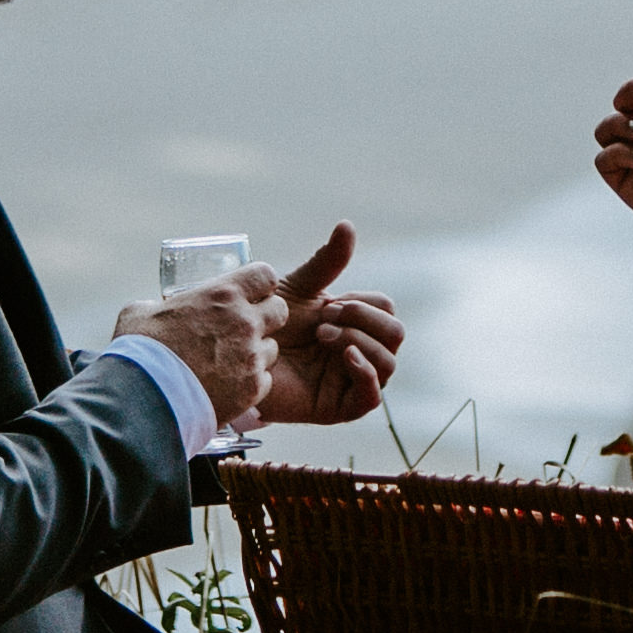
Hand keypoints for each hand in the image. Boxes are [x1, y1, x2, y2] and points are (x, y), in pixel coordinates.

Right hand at [122, 261, 274, 421]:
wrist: (145, 400)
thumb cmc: (140, 353)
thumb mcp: (140, 312)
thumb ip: (157, 306)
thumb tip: (154, 309)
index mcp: (222, 295)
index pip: (265, 275)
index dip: (260, 284)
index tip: (251, 293)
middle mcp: (244, 323)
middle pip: (280, 311)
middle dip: (267, 317)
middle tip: (245, 328)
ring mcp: (251, 357)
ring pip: (273, 349)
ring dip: (257, 353)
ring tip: (231, 363)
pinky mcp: (252, 390)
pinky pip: (264, 381)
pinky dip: (250, 384)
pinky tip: (229, 387)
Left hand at [253, 219, 403, 428]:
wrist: (236, 357)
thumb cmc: (266, 324)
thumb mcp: (298, 289)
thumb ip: (326, 262)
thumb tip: (347, 225)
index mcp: (355, 323)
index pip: (386, 308)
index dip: (363, 302)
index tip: (328, 303)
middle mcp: (360, 350)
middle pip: (395, 333)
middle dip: (363, 319)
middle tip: (324, 319)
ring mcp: (351, 379)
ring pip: (388, 363)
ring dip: (359, 341)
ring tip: (323, 337)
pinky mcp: (340, 407)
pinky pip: (372, 398)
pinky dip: (366, 373)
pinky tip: (345, 356)